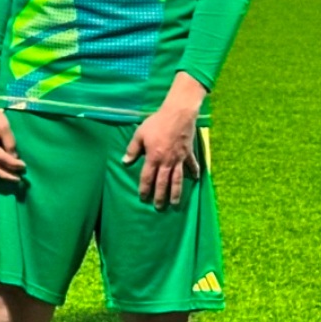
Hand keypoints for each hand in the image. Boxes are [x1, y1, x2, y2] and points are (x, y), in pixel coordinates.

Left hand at [124, 76, 205, 208]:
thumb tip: (125, 162)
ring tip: (175, 203)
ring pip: (177, 180)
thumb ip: (132, 149)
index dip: (144, 189)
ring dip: (176, 193)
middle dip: (160, 196)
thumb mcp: (140, 134)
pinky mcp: (188, 153)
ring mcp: (179, 159)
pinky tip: (196, 180)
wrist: (178, 114)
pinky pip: (192, 166)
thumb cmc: (157, 123)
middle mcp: (167, 162)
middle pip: (163, 183)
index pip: (147, 178)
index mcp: (153, 158)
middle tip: (159, 207)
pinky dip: (194, 173)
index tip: (143, 198)